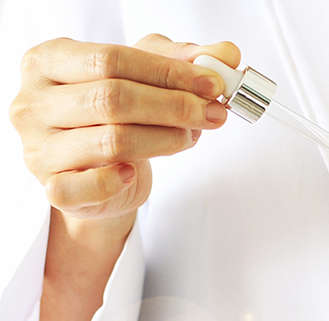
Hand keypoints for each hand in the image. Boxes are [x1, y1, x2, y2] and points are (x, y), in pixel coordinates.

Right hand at [9, 34, 238, 220]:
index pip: (113, 59)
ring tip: (189, 137)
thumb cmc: (116, 117)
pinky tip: (136, 172)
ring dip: (164, 140)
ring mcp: (38, 147)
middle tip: (211, 113)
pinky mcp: (52, 188)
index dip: (168, 72)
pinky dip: (118, 181)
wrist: (98, 175)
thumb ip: (183, 61)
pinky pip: (87, 186)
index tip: (212, 84)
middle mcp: (34, 102)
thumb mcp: (146, 78)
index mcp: (49, 61)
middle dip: (173, 106)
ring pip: (111, 141)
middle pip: (112, 98)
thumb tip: (226, 54)